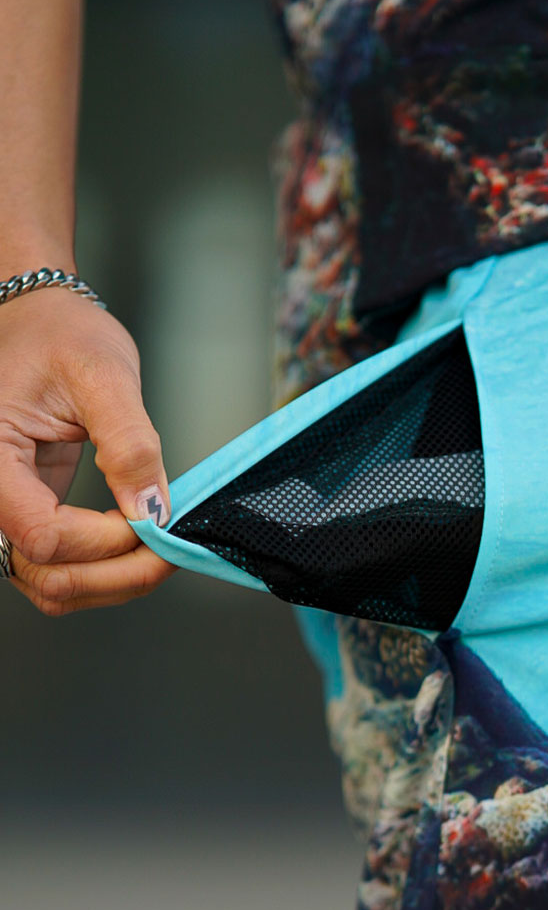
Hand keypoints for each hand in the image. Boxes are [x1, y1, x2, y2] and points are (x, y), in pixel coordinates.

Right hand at [0, 288, 176, 614]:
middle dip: (117, 575)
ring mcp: (9, 513)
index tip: (146, 519)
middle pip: (47, 576)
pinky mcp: (31, 516)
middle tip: (169, 552)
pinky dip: (103, 572)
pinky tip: (137, 547)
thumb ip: (130, 444)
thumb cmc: (62, 335)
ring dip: (112, 582)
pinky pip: (60, 570)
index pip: (41, 534)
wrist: (43, 323)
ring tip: (159, 551)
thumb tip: (153, 510)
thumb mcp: (104, 374)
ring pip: (52, 586)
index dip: (102, 541)